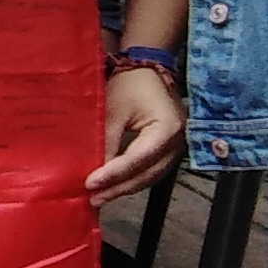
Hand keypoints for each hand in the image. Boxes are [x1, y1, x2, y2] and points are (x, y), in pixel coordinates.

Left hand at [88, 64, 183, 203]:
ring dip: (124, 188)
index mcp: (167, 129)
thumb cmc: (130, 85)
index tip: (91, 183)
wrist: (147, 69)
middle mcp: (177, 143)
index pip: (138, 159)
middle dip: (118, 187)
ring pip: (150, 177)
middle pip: (146, 174)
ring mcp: (176, 149)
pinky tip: (114, 186)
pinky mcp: (168, 151)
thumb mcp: (114, 111)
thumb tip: (93, 172)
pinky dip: (132, 180)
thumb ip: (107, 143)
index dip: (114, 173)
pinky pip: (151, 171)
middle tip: (93, 198)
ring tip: (100, 197)